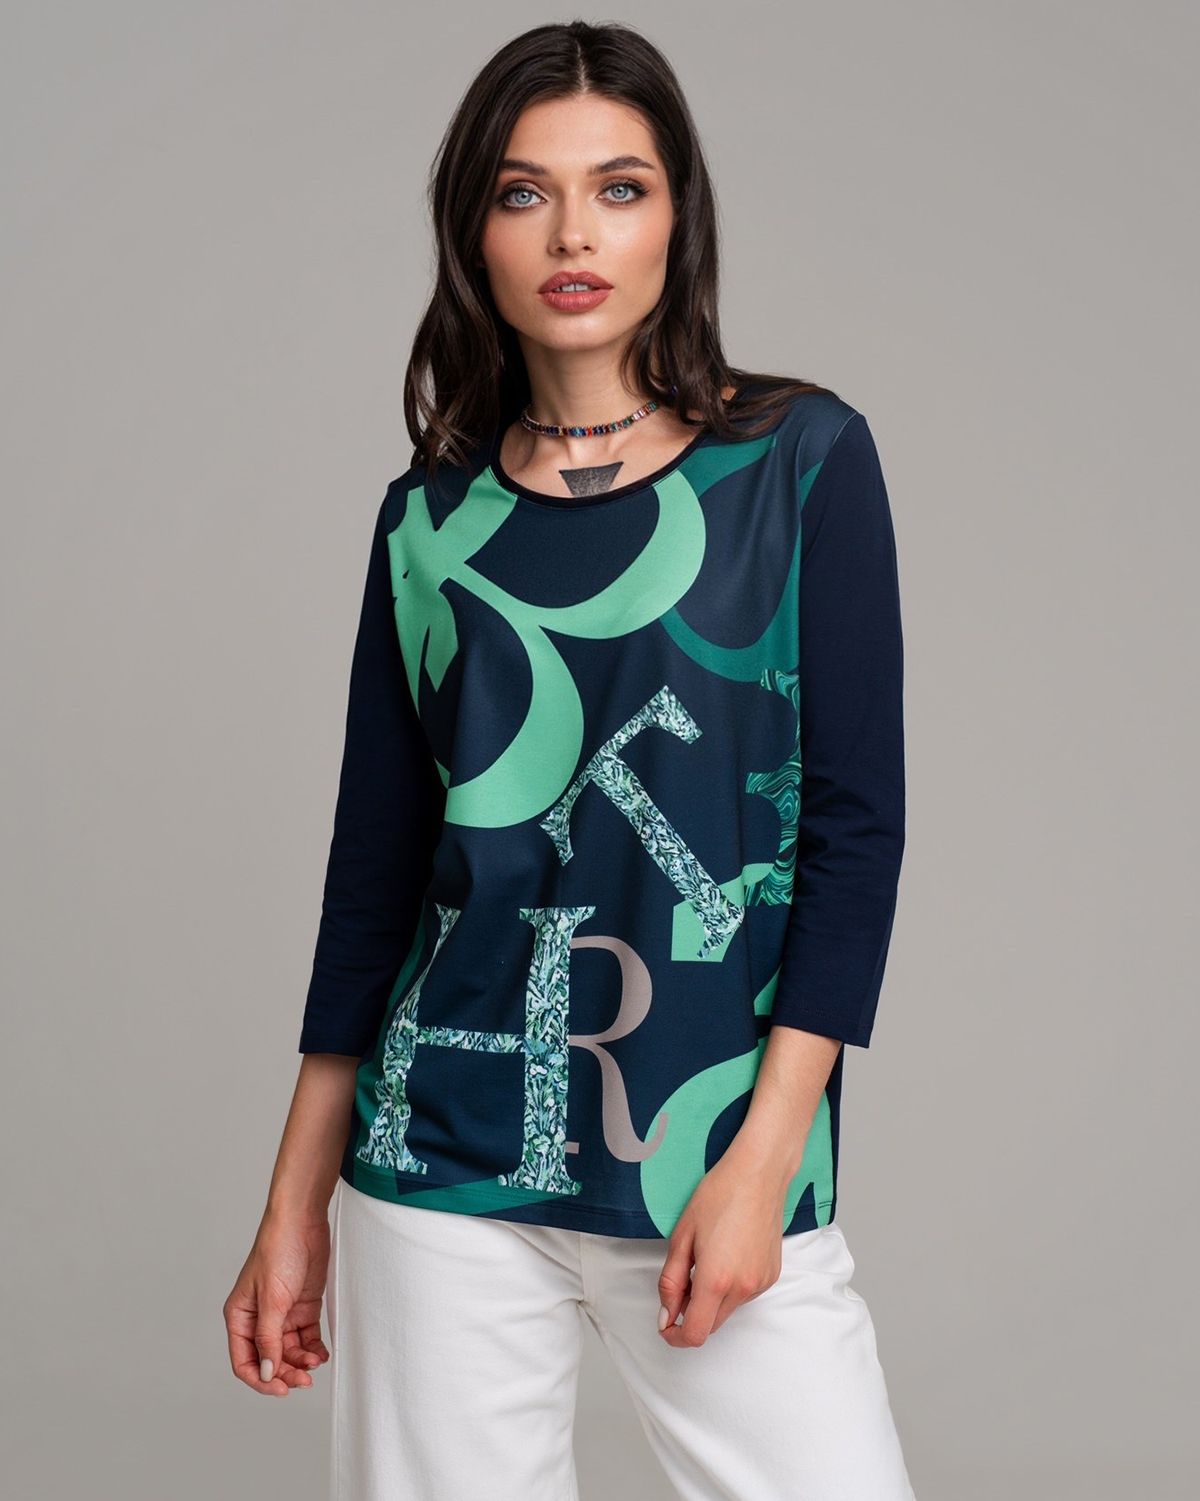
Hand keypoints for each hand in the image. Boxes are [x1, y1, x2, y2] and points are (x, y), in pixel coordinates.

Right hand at [223, 1210, 331, 1396]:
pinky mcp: (302, 1306)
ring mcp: (282, 1313)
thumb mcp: (272, 1299)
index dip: (261, 1380)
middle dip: (285, 1373)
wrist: (303, 1220)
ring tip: (314, 1362)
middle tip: (304, 1380)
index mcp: (240, 1317)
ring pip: (288, 1351)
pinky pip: (306, 1337)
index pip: (245, 1361)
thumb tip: (268, 1373)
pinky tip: (321, 1353)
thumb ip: (269, 1338)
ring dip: (301, 1362)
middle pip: (269, 1359)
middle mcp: (259, 1319)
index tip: (281, 1389)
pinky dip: (313, 1349)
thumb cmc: (278, 1250)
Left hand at [656, 1143, 790, 1347]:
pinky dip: (730, 1287)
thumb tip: (666, 1315)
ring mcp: (760, 1283)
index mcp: (716, 1279)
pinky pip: (744, 1295)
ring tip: (706, 1259)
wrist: (758, 1174)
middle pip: (711, 1325)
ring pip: (727, 1310)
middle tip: (682, 1279)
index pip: (695, 1334)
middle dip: (691, 1313)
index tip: (666, 1323)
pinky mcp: (771, 1276)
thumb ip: (670, 1282)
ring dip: (711, 1299)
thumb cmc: (718, 1196)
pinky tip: (727, 1255)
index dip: (675, 1335)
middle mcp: (743, 1288)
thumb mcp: (682, 1237)